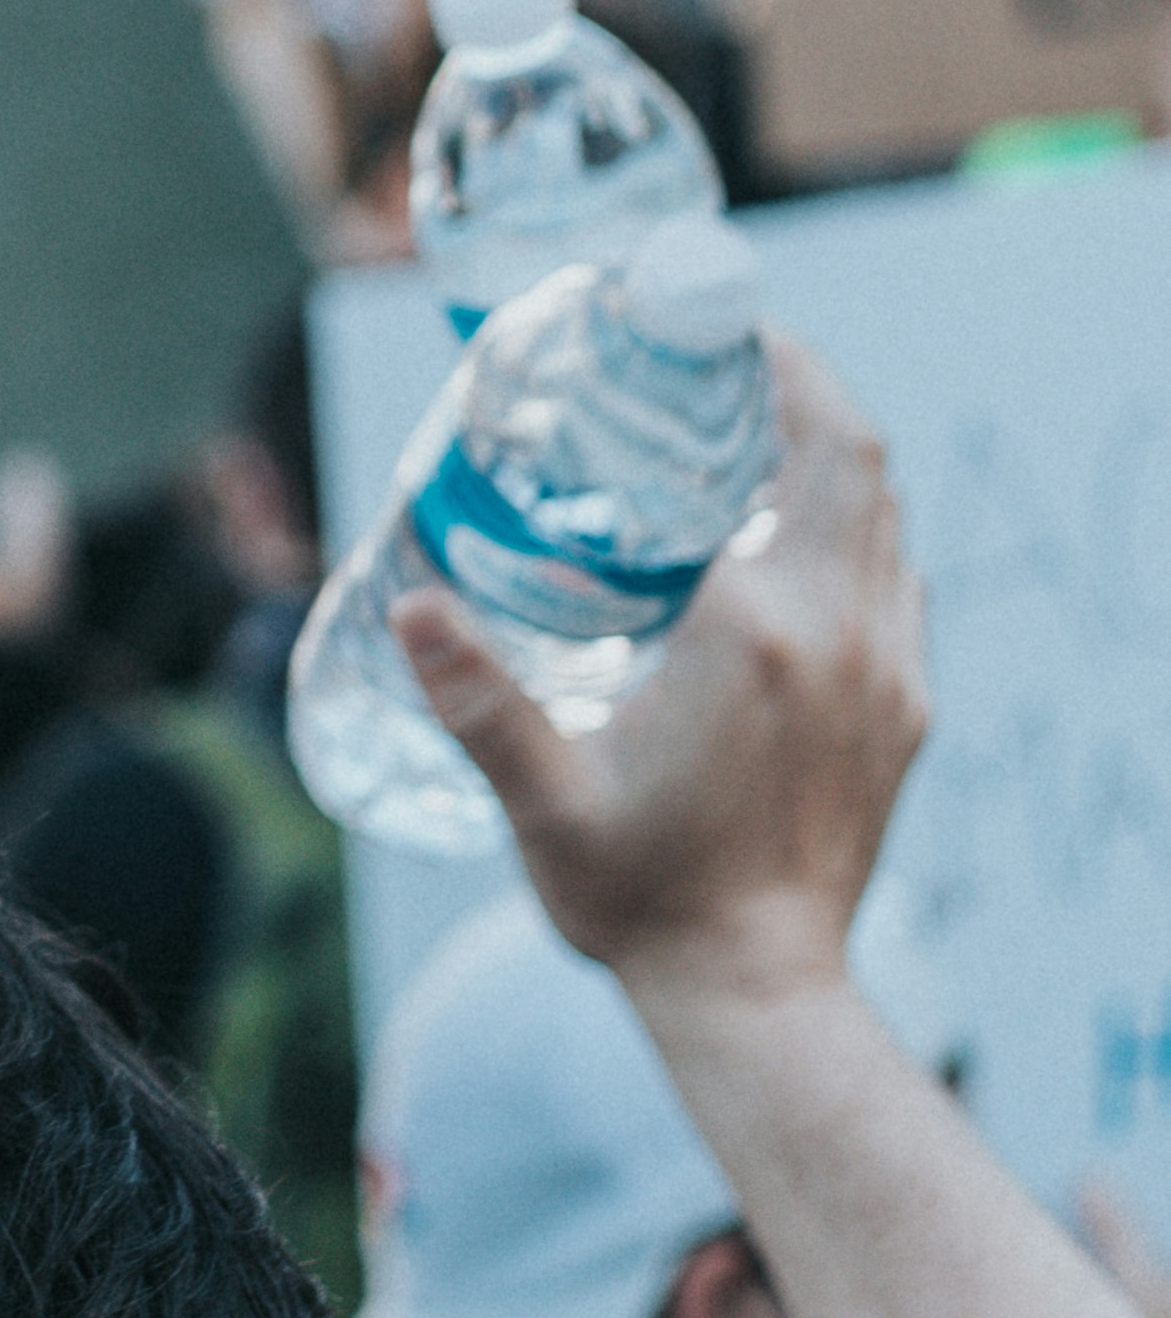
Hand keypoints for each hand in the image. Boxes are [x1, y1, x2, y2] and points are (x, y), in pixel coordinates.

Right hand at [394, 341, 924, 1027]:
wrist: (756, 991)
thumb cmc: (644, 899)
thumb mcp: (543, 799)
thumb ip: (478, 700)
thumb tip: (412, 604)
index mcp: (761, 631)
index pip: (805, 449)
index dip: (774, 367)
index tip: (713, 325)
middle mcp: (845, 635)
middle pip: (862, 462)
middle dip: (804, 391)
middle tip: (726, 362)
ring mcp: (888, 675)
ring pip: (887, 520)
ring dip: (830, 463)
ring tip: (745, 441)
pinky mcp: (904, 713)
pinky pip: (895, 583)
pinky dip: (851, 535)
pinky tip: (780, 550)